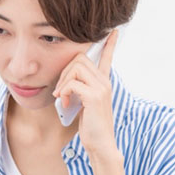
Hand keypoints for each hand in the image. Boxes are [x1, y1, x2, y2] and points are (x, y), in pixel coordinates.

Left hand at [53, 29, 127, 174]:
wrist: (100, 145)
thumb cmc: (90, 126)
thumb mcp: (83, 103)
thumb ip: (79, 90)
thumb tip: (65, 83)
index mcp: (104, 82)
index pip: (107, 57)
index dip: (109, 43)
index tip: (113, 30)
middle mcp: (105, 81)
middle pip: (80, 58)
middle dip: (64, 71)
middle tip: (60, 90)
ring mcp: (102, 88)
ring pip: (75, 68)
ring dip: (63, 82)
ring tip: (63, 98)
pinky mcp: (95, 96)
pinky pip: (72, 83)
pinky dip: (64, 92)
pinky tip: (66, 104)